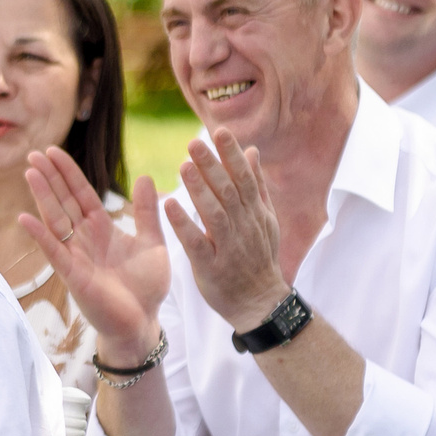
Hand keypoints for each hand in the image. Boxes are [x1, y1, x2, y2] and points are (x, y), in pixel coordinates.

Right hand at [21, 147, 171, 356]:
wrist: (142, 323)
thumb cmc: (146, 287)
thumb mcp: (153, 243)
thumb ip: (146, 212)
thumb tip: (146, 177)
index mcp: (102, 228)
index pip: (81, 193)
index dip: (67, 172)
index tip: (53, 150)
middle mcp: (84, 238)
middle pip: (63, 201)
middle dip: (49, 177)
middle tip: (34, 153)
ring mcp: (75, 255)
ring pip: (55, 219)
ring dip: (42, 196)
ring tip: (30, 173)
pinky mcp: (72, 275)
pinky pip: (53, 251)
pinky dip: (40, 235)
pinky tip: (25, 218)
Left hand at [163, 128, 288, 333]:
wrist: (261, 304)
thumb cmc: (259, 258)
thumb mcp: (265, 220)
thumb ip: (257, 186)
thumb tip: (252, 151)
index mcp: (255, 214)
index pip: (244, 179)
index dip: (232, 155)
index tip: (219, 131)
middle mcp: (244, 227)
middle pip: (228, 192)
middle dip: (212, 166)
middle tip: (194, 142)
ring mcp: (229, 248)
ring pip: (214, 215)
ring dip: (199, 190)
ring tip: (183, 167)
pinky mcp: (211, 268)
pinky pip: (196, 244)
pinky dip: (184, 224)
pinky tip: (170, 205)